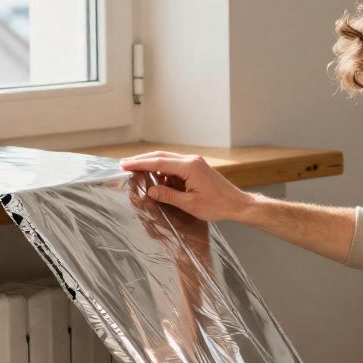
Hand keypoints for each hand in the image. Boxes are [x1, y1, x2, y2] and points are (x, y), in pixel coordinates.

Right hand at [120, 152, 257, 222]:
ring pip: (167, 160)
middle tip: (125, 164)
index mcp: (189, 167)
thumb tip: (151, 190)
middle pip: (161, 156)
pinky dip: (163, 171)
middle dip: (142, 160)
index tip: (125, 164)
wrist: (237, 204)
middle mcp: (191, 160)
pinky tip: (155, 179)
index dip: (140, 163)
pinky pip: (175, 166)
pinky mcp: (196, 168)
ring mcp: (194, 163)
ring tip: (136, 172)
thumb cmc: (217, 205)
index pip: (158, 162)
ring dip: (152, 165)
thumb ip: (169, 195)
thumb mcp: (190, 204)